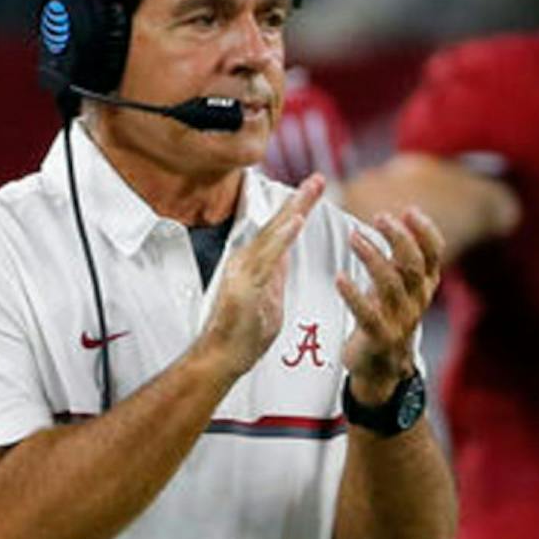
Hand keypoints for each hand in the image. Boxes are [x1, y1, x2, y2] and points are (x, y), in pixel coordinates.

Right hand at [195, 174, 324, 378]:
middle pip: (276, 225)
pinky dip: (282, 238)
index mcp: (253, 266)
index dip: (297, 209)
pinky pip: (268, 258)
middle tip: (319, 178)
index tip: (315, 189)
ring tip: (311, 190)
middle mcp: (245, 262)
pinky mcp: (244, 286)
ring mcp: (243, 273)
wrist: (219, 361)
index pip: (279, 232)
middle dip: (299, 201)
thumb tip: (285, 257)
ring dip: (293, 211)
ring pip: (272, 235)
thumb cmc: (241, 338)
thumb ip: (275, 278)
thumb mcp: (269, 301)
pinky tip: (296, 221)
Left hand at [339, 206, 442, 402]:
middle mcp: (416, 301)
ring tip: (354, 237)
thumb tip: (395, 218)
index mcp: (424, 285)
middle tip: (379, 218)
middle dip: (398, 238)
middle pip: (412, 265)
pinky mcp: (380, 338)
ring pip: (391, 285)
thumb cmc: (387, 316)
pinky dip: (353, 294)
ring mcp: (400, 320)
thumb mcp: (400, 287)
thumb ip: (401, 258)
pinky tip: (339, 278)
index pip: (435, 254)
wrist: (381, 368)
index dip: (425, 231)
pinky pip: (367, 314)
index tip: (409, 210)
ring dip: (373, 257)